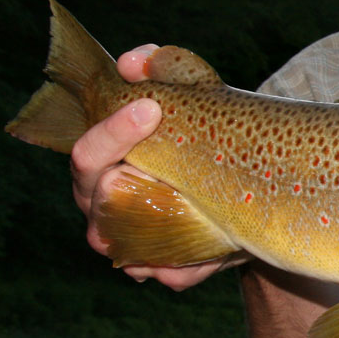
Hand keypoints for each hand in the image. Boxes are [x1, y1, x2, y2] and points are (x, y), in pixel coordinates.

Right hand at [70, 46, 233, 289]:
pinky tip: (216, 251)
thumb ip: (165, 70)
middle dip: (129, 184)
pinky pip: (175, 275)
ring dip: (159, 238)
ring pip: (132, 251)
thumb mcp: (195, 97)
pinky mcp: (170, 268)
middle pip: (100, 202)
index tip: (151, 107)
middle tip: (174, 165)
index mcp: (100, 164)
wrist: (250, 183)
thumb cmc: (205, 135)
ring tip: (199, 215)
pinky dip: (191, 268)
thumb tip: (135, 62)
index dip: (112, 131)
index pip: (88, 153)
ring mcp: (132, 242)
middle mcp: (105, 206)